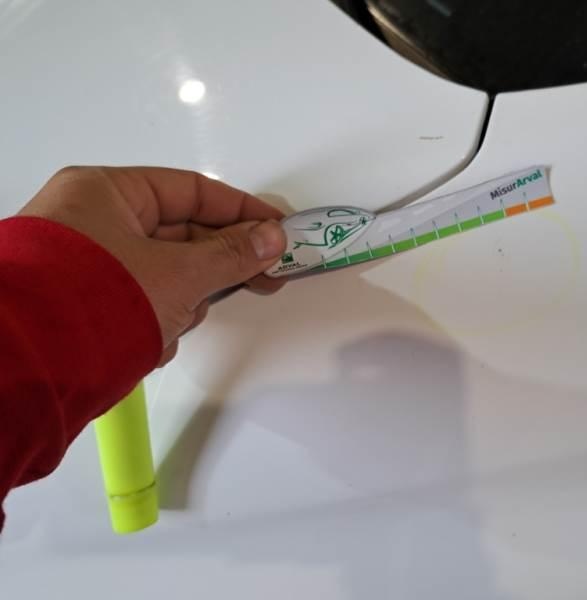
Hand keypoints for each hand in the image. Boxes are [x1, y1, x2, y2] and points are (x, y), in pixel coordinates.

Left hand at [19, 166, 287, 364]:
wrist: (31, 368)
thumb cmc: (96, 299)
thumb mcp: (180, 272)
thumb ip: (233, 254)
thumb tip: (273, 238)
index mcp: (105, 194)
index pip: (191, 190)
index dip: (241, 209)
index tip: (277, 228)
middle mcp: (92, 222)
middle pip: (181, 236)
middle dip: (217, 265)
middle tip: (267, 276)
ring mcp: (88, 265)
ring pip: (166, 275)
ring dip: (183, 301)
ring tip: (174, 320)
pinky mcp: (88, 304)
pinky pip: (143, 302)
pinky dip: (156, 322)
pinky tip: (151, 340)